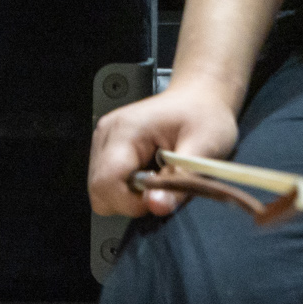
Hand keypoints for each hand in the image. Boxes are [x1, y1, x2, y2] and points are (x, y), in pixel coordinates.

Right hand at [89, 77, 241, 218]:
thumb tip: (157, 206)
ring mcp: (105, 140)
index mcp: (126, 130)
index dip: (132, 203)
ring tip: (158, 176)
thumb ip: (179, 182)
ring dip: (131, 195)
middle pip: (99, 191)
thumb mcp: (203, 149)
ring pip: (101, 190)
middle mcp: (108, 133)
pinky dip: (129, 188)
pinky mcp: (108, 147)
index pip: (106, 183)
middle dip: (131, 201)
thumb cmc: (203, 115)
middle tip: (162, 188)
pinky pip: (108, 183)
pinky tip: (150, 172)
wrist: (199, 97)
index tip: (161, 198)